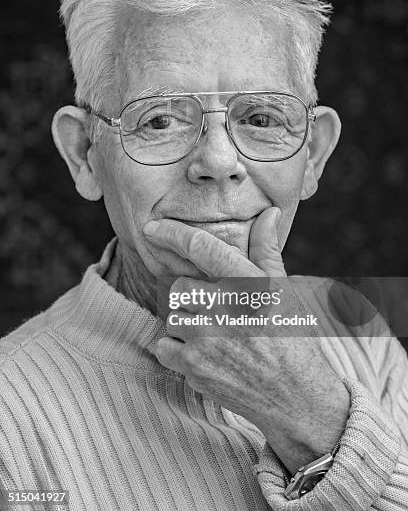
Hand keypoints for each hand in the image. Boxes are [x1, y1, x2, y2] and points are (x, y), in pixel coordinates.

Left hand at [144, 207, 349, 473]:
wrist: (298, 400)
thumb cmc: (294, 339)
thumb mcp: (285, 292)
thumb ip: (266, 252)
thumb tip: (267, 213)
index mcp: (252, 286)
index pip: (204, 249)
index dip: (173, 234)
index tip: (153, 228)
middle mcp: (228, 310)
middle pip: (181, 286)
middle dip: (193, 296)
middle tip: (216, 311)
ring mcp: (209, 341)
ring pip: (173, 315)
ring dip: (187, 323)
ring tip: (216, 335)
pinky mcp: (195, 369)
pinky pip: (165, 346)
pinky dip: (177, 349)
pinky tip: (205, 355)